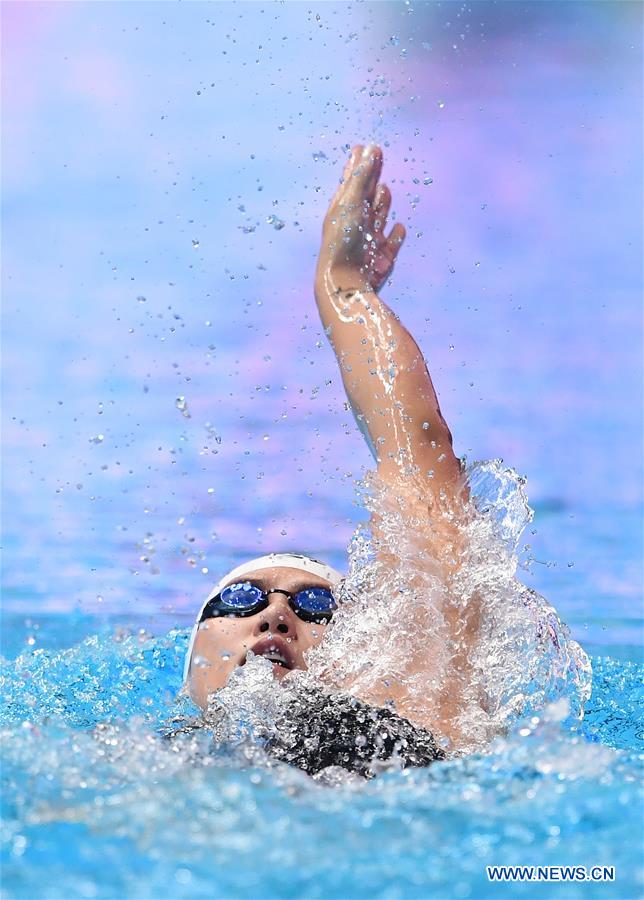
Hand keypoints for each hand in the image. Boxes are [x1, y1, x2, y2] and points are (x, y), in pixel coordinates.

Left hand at [316, 143, 405, 293]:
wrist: (346, 280)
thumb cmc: (344, 238)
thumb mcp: (350, 202)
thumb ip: (361, 176)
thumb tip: (368, 149)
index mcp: (342, 211)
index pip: (351, 181)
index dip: (358, 164)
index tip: (363, 147)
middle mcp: (355, 225)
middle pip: (365, 196)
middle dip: (371, 177)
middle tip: (376, 156)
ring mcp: (369, 242)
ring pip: (378, 217)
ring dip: (382, 203)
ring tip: (383, 189)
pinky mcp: (382, 259)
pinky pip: (392, 243)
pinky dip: (396, 235)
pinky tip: (399, 227)